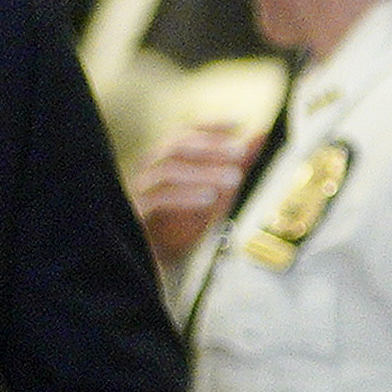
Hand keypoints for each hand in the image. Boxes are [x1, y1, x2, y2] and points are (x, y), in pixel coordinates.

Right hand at [133, 123, 258, 266]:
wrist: (152, 268)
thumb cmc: (179, 231)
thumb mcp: (210, 200)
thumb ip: (230, 171)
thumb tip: (258, 143)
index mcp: (161, 164)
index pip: (183, 136)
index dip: (209, 127)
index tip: (238, 124)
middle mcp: (146, 172)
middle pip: (175, 146)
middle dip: (210, 145)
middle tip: (241, 150)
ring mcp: (136, 191)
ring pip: (168, 170)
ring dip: (204, 170)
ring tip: (234, 177)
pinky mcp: (133, 214)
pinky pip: (159, 199)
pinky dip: (186, 195)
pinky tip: (210, 198)